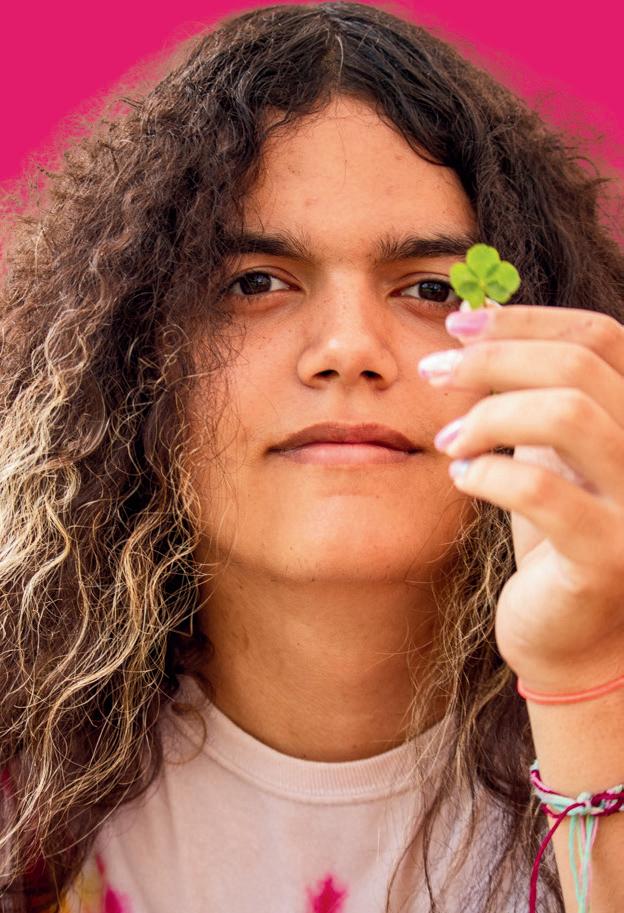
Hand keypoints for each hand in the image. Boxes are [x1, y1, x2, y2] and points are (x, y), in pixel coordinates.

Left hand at [419, 304, 623, 692]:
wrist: (571, 633)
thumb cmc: (555, 532)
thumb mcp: (549, 449)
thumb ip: (534, 390)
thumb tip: (479, 317)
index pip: (600, 336)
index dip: (525, 319)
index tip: (457, 324)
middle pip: (578, 366)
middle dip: (491, 359)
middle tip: (432, 373)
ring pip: (567, 415)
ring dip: (489, 416)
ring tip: (447, 439)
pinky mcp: (609, 556)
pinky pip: (541, 492)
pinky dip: (488, 473)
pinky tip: (462, 478)